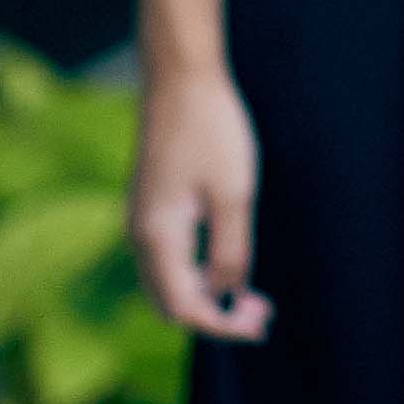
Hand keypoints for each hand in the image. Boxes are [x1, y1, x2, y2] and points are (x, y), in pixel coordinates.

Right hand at [130, 62, 271, 341]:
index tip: (261, 323)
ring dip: (206, 298)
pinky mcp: (152, 208)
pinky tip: (230, 267)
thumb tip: (227, 296)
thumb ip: (230, 251)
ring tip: (253, 298)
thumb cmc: (211, 130)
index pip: (184, 307)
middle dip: (214, 317)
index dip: (222, 325)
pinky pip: (169, 262)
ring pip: (167, 285)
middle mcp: (141, 235)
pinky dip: (197, 277)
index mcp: (157, 236)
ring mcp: (143, 221)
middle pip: (169, 303)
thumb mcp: (234, 194)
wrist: (181, 78)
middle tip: (262, 315)